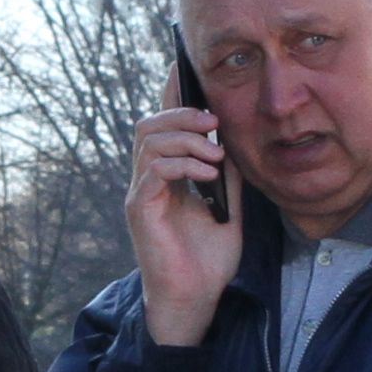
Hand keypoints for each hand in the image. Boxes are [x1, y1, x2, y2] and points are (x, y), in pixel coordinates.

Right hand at [128, 107, 240, 348]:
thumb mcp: (228, 207)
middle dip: (181, 114)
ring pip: (149, 141)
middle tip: (213, 122)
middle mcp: (147, 181)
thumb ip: (227, 175)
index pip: (161, 127)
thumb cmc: (208, 260)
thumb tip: (231, 141)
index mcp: (164, 177)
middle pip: (148, 125)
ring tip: (215, 155)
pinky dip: (183, 165)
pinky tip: (208, 174)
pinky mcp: (141, 210)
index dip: (171, 97)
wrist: (196, 298)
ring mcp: (141, 194)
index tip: (186, 73)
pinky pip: (154, 170)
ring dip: (186, 139)